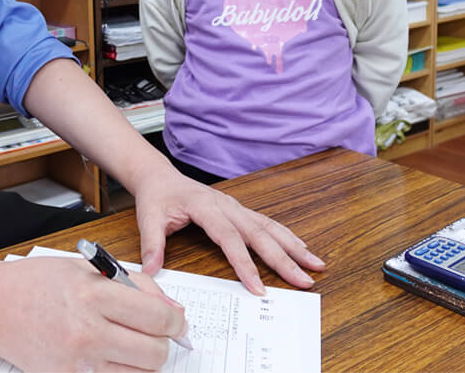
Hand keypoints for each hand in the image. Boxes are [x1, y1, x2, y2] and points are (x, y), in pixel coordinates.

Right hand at [0, 256, 186, 371]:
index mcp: (93, 294)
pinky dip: (118, 370)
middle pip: (154, 353)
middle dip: (162, 343)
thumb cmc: (37, 283)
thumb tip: (172, 311)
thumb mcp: (87, 268)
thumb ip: (134, 286)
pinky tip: (106, 353)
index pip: (157, 318)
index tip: (176, 322)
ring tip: (127, 341)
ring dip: (142, 359)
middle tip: (153, 333)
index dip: (175, 322)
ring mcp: (76, 361)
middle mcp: (86, 331)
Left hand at [133, 168, 324, 294]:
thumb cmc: (156, 197)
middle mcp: (226, 205)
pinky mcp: (239, 211)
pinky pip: (266, 223)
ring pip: (269, 227)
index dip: (245, 263)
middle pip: (259, 233)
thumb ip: (151, 244)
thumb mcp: (147, 218)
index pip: (229, 238)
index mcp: (205, 206)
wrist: (160, 176)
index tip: (258, 288)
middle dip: (283, 258)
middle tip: (304, 280)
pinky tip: (301, 248)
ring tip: (316, 264)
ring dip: (294, 246)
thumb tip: (151, 271)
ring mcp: (235, 207)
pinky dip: (286, 236)